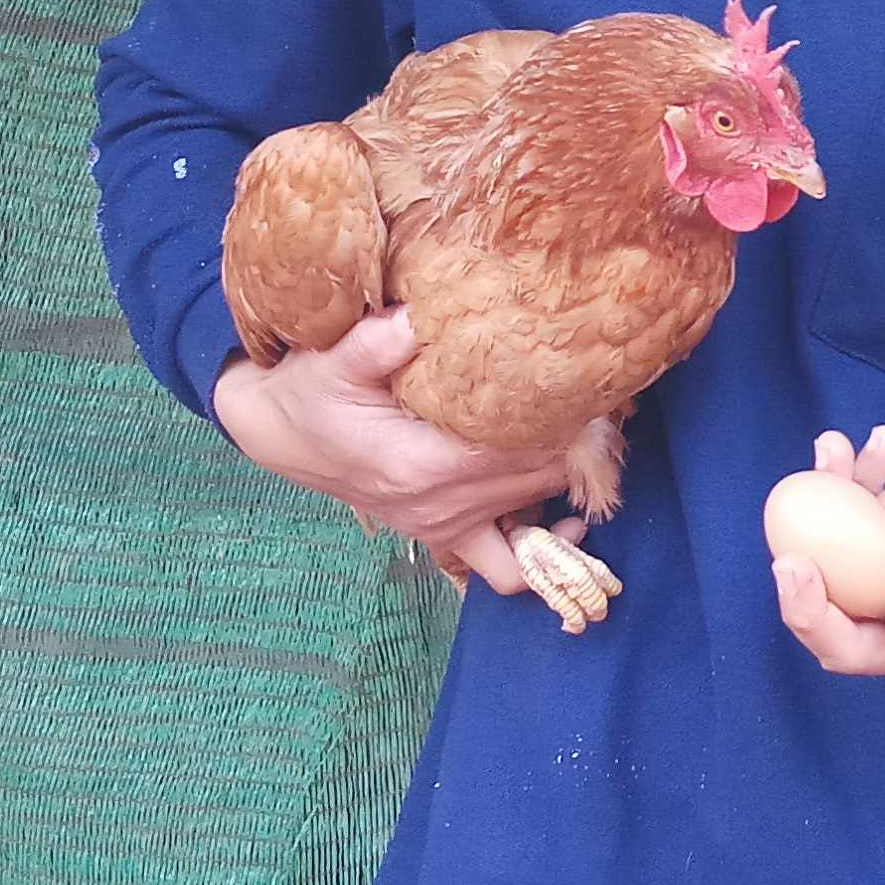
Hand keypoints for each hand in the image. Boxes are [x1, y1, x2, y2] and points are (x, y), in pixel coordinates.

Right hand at [211, 313, 575, 600]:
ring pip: (533, 527)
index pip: (520, 450)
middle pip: (539, 481)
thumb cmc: (311, 392)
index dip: (564, 420)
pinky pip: (506, 567)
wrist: (280, 434)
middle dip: (578, 445)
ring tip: (591, 449)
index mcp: (421, 464)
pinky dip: (541, 551)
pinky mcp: (444, 536)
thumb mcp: (333, 359)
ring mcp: (443, 528)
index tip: (592, 386)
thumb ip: (377, 341)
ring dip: (566, 491)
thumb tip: (420, 316)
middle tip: (604, 400)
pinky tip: (566, 518)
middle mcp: (439, 506)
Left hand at [770, 425, 884, 687]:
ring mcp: (876, 628)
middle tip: (790, 563)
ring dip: (813, 530)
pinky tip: (850, 446)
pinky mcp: (854, 595)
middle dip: (812, 613)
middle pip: (848, 650)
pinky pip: (829, 555)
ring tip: (828, 461)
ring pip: (824, 601)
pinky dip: (834, 498)